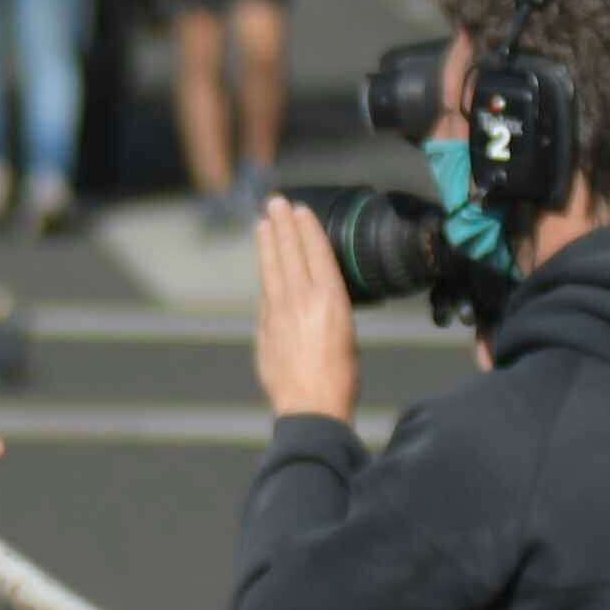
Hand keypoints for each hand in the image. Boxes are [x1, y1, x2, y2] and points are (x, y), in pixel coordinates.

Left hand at [251, 201, 363, 424]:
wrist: (310, 407)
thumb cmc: (339, 377)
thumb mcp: (347, 334)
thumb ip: (328, 308)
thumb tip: (312, 295)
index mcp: (331, 300)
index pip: (316, 253)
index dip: (306, 229)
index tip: (299, 210)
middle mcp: (303, 300)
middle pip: (290, 253)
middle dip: (282, 225)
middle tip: (274, 203)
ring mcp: (279, 312)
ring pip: (272, 268)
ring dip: (267, 242)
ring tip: (263, 222)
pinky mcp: (264, 327)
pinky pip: (264, 291)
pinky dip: (264, 271)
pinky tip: (263, 262)